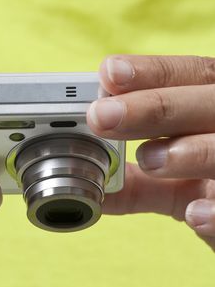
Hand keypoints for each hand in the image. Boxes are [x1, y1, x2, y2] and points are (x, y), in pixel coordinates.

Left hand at [87, 55, 214, 250]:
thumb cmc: (209, 191)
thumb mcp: (172, 182)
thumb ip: (134, 180)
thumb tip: (84, 182)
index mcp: (212, 109)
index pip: (189, 74)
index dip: (151, 72)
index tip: (108, 72)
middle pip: (206, 102)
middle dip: (153, 107)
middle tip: (102, 116)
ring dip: (188, 151)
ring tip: (149, 160)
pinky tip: (195, 214)